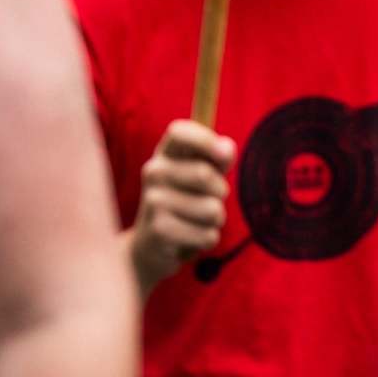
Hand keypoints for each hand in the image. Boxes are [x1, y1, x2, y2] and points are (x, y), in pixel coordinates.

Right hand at [129, 120, 233, 290]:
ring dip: (215, 219)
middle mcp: (153, 172)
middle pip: (204, 174)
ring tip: (195, 221)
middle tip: (207, 199)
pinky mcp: (158, 230)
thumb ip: (220, 158)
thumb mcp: (204, 175)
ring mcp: (153, 201)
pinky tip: (188, 238)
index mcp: (165, 154)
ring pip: (212, 209)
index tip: (225, 155)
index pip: (179, 131)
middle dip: (219, 191)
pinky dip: (207, 239)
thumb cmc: (186, 202)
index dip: (205, 139)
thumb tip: (226, 148)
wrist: (151, 245)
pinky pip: (208, 235)